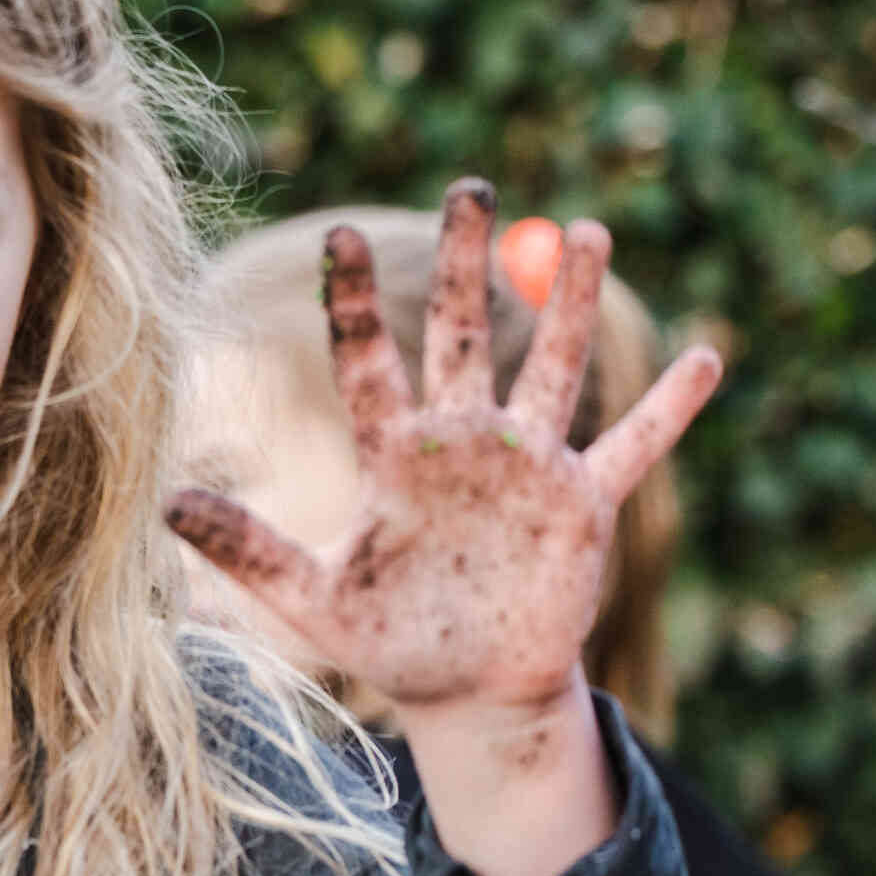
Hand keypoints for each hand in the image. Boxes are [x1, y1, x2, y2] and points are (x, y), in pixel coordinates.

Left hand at [166, 180, 720, 715]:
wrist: (468, 690)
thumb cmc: (391, 640)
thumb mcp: (312, 601)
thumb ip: (248, 551)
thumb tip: (166, 502)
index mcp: (396, 455)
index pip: (370, 361)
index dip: (354, 301)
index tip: (338, 235)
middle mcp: (463, 442)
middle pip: (465, 333)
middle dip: (469, 261)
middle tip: (472, 185)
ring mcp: (527, 466)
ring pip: (552, 366)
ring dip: (570, 302)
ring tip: (587, 229)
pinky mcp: (581, 503)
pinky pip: (634, 445)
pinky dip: (671, 407)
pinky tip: (709, 355)